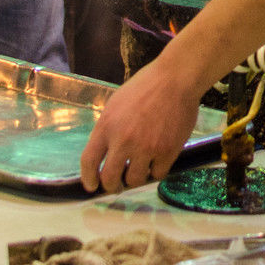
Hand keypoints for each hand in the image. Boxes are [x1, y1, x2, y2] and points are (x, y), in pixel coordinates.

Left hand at [80, 59, 202, 192]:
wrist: (176, 79)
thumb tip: (106, 154)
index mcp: (106, 126)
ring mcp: (146, 148)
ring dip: (135, 178)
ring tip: (140, 169)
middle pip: (110, 178)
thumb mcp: (116, 104)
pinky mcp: (167, 151)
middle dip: (111, 186)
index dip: (88, 178)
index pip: (89, 161)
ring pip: (134, 180)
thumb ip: (108, 129)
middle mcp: (123, 140)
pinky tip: (157, 161)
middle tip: (117, 185)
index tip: (91, 185)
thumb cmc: (145, 87)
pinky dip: (156, 170)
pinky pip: (157, 174)